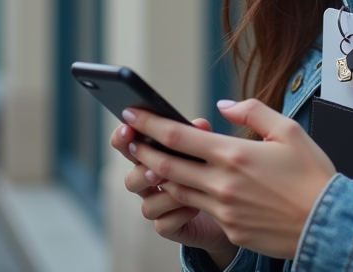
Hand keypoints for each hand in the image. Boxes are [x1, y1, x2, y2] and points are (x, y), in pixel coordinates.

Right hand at [110, 117, 236, 264]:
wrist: (230, 205)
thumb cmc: (213, 170)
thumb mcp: (207, 148)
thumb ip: (201, 136)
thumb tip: (201, 124)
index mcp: (152, 156)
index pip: (127, 145)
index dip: (122, 138)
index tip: (127, 129)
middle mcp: (149, 184)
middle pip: (131, 180)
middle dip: (141, 174)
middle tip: (156, 171)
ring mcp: (158, 207)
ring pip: (147, 205)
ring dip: (164, 196)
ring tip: (182, 188)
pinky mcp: (169, 227)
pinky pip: (163, 224)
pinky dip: (178, 215)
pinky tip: (195, 207)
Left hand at [125, 99, 336, 259]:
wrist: (329, 223)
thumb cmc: (313, 175)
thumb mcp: (288, 131)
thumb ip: (252, 111)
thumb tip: (223, 105)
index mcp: (234, 154)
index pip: (178, 136)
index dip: (149, 124)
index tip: (131, 114)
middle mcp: (222, 183)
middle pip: (167, 166)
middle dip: (143, 150)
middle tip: (129, 140)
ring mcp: (223, 210)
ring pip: (178, 190)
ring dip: (160, 176)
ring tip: (149, 163)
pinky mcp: (230, 229)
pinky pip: (201, 210)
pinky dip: (189, 197)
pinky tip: (186, 189)